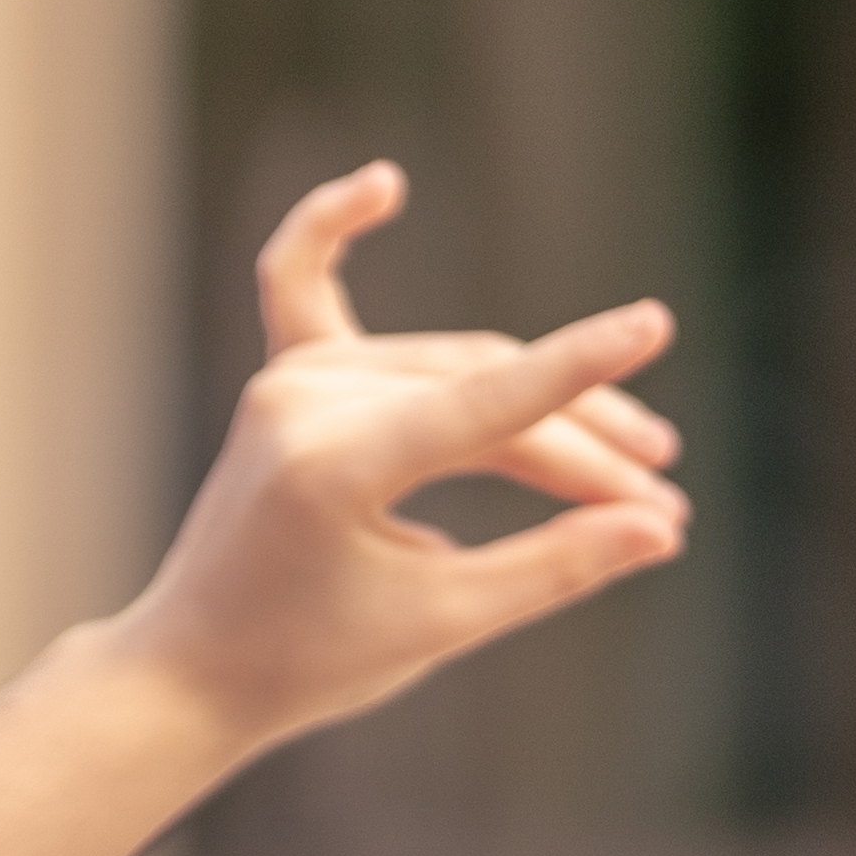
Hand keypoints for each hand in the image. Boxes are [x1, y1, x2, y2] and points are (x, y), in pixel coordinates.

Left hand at [103, 163, 686, 761]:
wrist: (190, 670)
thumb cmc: (308, 662)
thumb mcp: (438, 624)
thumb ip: (550, 567)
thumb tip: (660, 529)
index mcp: (327, 471)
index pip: (478, 406)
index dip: (573, 373)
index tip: (651, 327)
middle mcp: (300, 406)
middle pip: (482, 399)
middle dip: (580, 452)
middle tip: (665, 512)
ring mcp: (286, 384)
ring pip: (453, 369)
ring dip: (541, 408)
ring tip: (635, 465)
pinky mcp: (281, 381)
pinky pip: (301, 286)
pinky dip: (331, 232)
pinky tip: (382, 184)